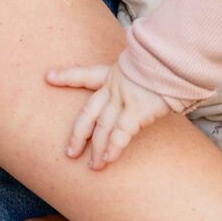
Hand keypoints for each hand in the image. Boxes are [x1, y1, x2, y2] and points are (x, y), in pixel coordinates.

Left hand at [47, 62, 169, 167]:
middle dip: (78, 134)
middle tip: (69, 152)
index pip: (85, 74)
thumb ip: (140, 72)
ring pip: (103, 127)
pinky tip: (108, 159)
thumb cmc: (164, 57)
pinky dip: (114, 148)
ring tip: (93, 166)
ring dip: (97, 149)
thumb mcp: (145, 61)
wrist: (172, 54)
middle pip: (88, 112)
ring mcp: (124, 98)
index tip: (48, 77)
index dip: (66, 77)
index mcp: (114, 72)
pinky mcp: (138, 109)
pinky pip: (121, 134)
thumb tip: (148, 79)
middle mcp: (115, 86)